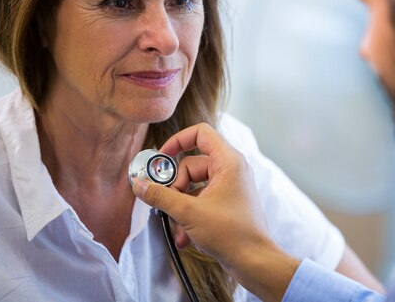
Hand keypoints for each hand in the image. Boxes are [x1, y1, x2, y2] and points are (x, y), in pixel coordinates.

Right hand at [131, 123, 299, 301]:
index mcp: (228, 161)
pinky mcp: (226, 204)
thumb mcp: (188, 212)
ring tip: (179, 227)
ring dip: (180, 207)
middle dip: (175, 187)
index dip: (177, 141)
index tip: (161, 158)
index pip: (200, 133)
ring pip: (193, 186)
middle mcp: (231, 170)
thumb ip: (161, 196)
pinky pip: (201, 201)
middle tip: (168, 204)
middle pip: (191, 164)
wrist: (254, 261)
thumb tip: (140, 184)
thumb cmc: (232, 233)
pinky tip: (185, 237)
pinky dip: (190, 216)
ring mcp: (229, 187)